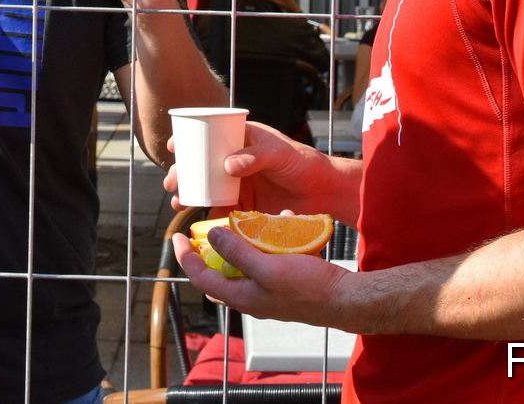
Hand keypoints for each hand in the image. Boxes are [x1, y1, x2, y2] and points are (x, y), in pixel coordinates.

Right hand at [163, 121, 337, 213]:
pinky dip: (210, 217)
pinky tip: (199, 223)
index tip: (173, 146)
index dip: (189, 139)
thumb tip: (227, 165)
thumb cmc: (304, 163)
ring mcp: (240, 185)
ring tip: (178, 202)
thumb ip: (255, 157)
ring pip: (209, 189)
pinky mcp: (246, 207)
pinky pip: (223, 211)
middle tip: (171, 182)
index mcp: (243, 140)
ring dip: (191, 195)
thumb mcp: (279, 154)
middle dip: (183, 173)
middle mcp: (237, 161)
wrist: (324, 192)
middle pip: (203, 165)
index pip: (210, 135)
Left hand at [173, 228, 355, 329]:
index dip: (186, 259)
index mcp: (242, 297)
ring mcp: (269, 292)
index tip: (177, 237)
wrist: (346, 300)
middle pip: (220, 274)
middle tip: (207, 230)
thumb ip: (237, 253)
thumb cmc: (308, 288)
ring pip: (245, 266)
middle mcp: (252, 297)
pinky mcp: (286, 283)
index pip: (202, 279)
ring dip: (243, 244)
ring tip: (246, 223)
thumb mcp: (268, 267)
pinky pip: (269, 261)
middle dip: (211, 251)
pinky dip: (270, 244)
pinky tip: (283, 225)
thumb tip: (211, 236)